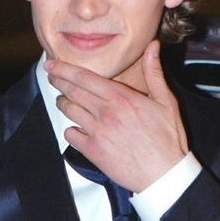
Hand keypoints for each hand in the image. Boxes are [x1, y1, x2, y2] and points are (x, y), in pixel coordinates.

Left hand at [45, 41, 188, 191]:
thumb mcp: (166, 102)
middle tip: (52, 77)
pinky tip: (76, 128)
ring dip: (63, 103)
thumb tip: (153, 46)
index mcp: (121, 98)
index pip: (85, 78)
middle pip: (72, 91)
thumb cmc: (167, 140)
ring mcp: (97, 132)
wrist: (164, 174)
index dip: (64, 69)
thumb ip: (154, 73)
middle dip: (58, 82)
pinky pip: (71, 135)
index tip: (52, 64)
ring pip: (69, 111)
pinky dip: (70, 130)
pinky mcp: (93, 151)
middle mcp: (105, 112)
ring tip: (63, 100)